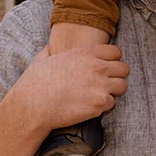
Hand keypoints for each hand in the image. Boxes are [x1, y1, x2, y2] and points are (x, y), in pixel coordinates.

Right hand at [3, 43, 127, 138]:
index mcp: (85, 52)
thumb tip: (49, 48)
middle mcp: (96, 66)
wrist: (32, 106)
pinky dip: (103, 107)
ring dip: (113, 92)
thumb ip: (50, 52)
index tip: (105, 69)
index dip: (111, 61)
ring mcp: (100, 84)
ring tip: (98, 96)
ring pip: (122, 86)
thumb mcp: (42, 59)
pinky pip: (112, 103)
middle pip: (124, 68)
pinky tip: (90, 107)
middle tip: (104, 85)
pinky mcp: (100, 103)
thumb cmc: (34, 84)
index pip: (116, 52)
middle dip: (116, 76)